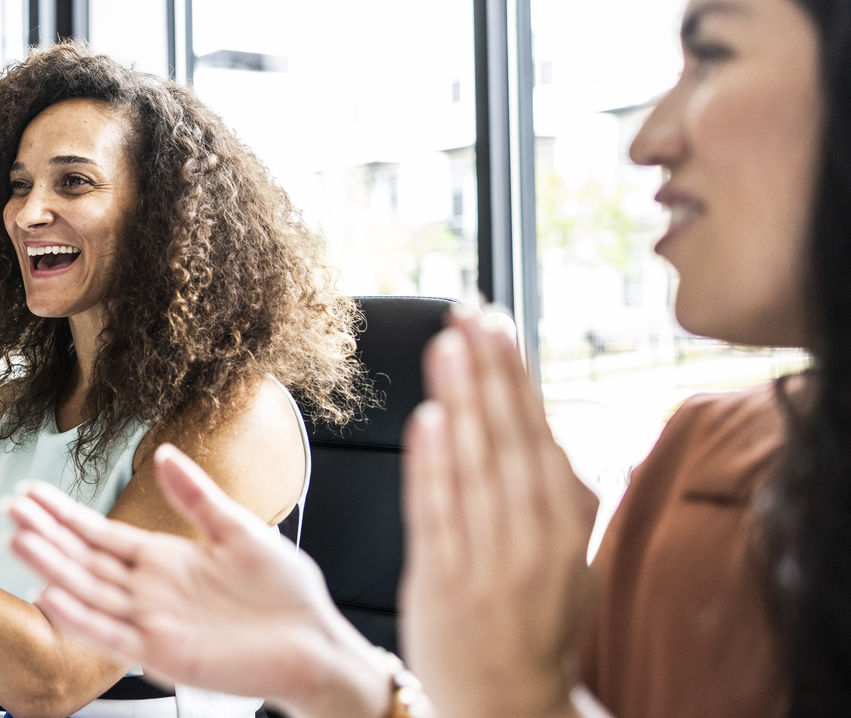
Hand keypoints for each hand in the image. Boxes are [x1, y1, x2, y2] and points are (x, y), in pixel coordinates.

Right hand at [5, 445, 389, 717]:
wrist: (316, 643)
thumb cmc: (285, 595)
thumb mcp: (239, 530)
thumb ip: (196, 496)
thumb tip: (164, 453)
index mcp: (164, 560)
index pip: (100, 534)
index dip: (65, 515)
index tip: (31, 493)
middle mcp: (149, 592)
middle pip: (85, 560)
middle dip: (45, 535)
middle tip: (9, 510)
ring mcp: (152, 623)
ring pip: (89, 593)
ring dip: (52, 569)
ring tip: (17, 541)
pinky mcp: (164, 654)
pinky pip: (113, 635)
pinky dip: (81, 618)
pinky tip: (52, 595)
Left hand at [399, 310, 594, 717]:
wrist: (506, 700)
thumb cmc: (534, 620)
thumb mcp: (567, 557)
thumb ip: (562, 495)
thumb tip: (557, 429)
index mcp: (566, 528)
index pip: (539, 435)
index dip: (516, 377)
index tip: (497, 323)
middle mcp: (533, 542)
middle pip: (508, 442)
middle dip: (489, 375)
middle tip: (470, 315)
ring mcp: (487, 564)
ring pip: (474, 470)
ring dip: (461, 404)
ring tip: (447, 348)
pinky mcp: (443, 584)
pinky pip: (438, 517)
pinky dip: (432, 469)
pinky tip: (428, 422)